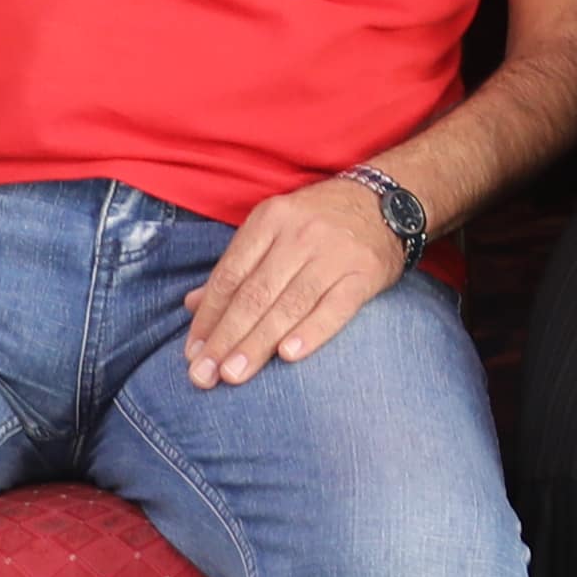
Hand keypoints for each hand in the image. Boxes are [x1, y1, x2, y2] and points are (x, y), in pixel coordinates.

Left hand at [184, 176, 409, 384]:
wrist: (385, 200)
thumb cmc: (319, 221)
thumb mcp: (273, 229)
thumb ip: (235, 268)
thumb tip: (191, 305)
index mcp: (269, 220)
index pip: (230, 276)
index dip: (209, 317)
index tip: (192, 354)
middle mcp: (298, 234)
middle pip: (254, 294)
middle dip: (226, 338)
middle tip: (205, 376)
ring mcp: (333, 253)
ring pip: (289, 304)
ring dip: (258, 343)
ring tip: (234, 375)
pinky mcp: (365, 272)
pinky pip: (336, 306)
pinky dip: (312, 331)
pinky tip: (289, 355)